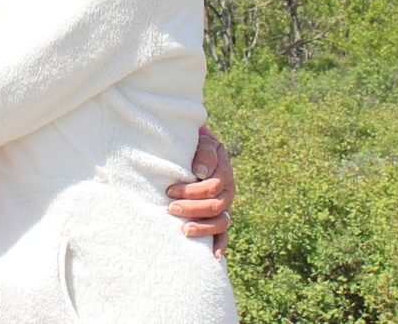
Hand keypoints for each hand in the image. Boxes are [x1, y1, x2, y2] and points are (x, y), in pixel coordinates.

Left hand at [166, 128, 233, 258]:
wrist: (198, 148)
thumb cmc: (195, 144)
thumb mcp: (202, 141)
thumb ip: (204, 152)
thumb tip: (201, 172)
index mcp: (224, 172)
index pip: (212, 186)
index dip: (191, 190)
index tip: (169, 190)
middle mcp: (228, 190)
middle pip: (215, 205)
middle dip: (192, 208)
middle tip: (170, 208)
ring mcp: (225, 205)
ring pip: (221, 221)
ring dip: (203, 227)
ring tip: (184, 230)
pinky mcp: (220, 216)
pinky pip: (224, 234)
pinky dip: (220, 244)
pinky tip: (213, 256)